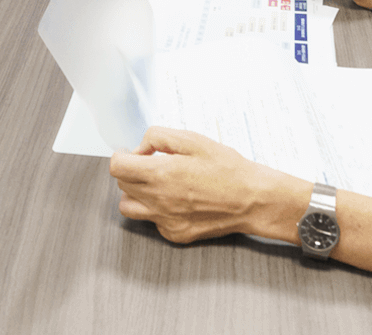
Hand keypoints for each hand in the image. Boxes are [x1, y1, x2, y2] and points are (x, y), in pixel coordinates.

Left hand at [110, 127, 308, 244]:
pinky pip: (152, 221)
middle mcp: (158, 200)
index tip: (132, 154)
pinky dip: (156, 210)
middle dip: (132, 172)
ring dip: (136, 193)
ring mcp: (165, 220)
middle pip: (122, 185)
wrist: (253, 200)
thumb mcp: (194, 139)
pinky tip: (176, 201)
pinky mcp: (175, 234)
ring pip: (129, 207)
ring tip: (157, 184)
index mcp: (161, 173)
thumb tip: (140, 148)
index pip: (117, 167)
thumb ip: (159, 137)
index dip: (122, 156)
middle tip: (152, 165)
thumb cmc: (228, 168)